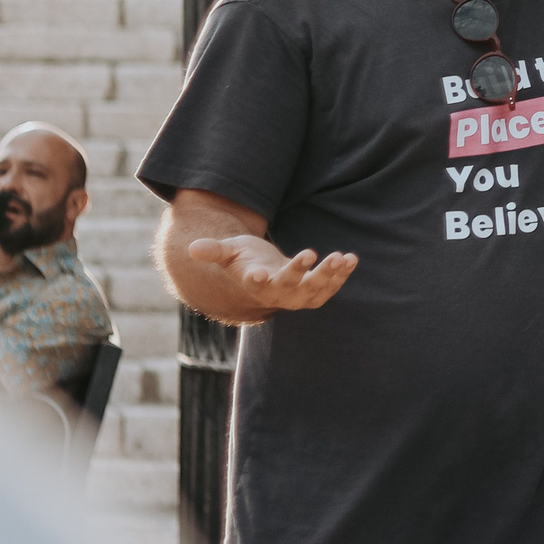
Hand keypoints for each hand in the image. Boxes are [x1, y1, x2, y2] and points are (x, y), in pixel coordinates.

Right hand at [182, 234, 356, 310]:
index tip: (258, 273)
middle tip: (310, 253)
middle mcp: (277, 293)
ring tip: (341, 257)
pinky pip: (331, 287)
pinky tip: (351, 259)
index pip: (255, 284)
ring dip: (329, 275)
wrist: (262, 275)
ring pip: (315, 291)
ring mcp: (297, 295)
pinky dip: (342, 275)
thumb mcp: (228, 252)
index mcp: (254, 284)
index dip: (256, 279)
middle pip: (291, 288)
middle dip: (302, 273)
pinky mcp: (314, 291)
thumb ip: (214, 251)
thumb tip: (192, 248)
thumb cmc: (243, 260)